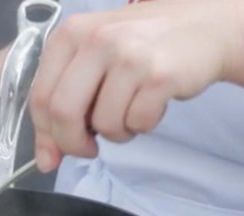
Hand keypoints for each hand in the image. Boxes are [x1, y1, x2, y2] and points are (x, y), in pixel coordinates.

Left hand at [29, 0, 237, 170]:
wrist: (202, 27)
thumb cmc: (142, 47)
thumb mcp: (93, 62)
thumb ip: (63, 103)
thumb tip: (46, 159)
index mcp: (71, 35)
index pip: (40, 97)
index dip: (46, 134)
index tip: (55, 154)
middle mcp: (97, 41)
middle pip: (64, 113)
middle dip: (74, 144)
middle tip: (89, 148)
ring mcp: (129, 57)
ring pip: (104, 124)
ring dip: (117, 132)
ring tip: (131, 110)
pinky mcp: (160, 76)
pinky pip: (138, 123)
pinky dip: (143, 125)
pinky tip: (151, 103)